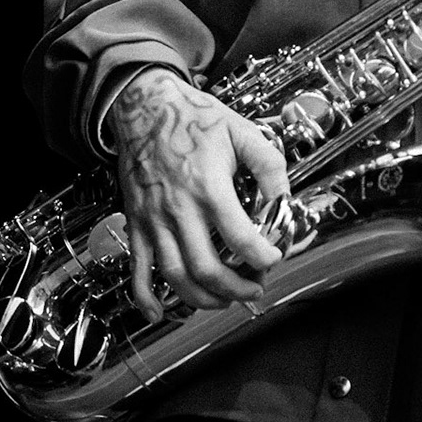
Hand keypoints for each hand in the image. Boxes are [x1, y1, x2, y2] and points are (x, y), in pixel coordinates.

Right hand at [108, 67, 290, 318]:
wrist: (145, 107)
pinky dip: (144, 297)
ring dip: (201, 299)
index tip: (274, 258)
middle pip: (206, 268)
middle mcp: (179, 210)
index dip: (262, 257)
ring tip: (224, 300)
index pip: (239, 238)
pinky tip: (157, 314)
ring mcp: (154, 221)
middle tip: (254, 288)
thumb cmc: (194, 118)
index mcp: (208, 188)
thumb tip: (285, 199)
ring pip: (174, 277)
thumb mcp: (242, 132)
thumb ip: (270, 166)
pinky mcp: (137, 225)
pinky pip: (136, 270)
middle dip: (235, 288)